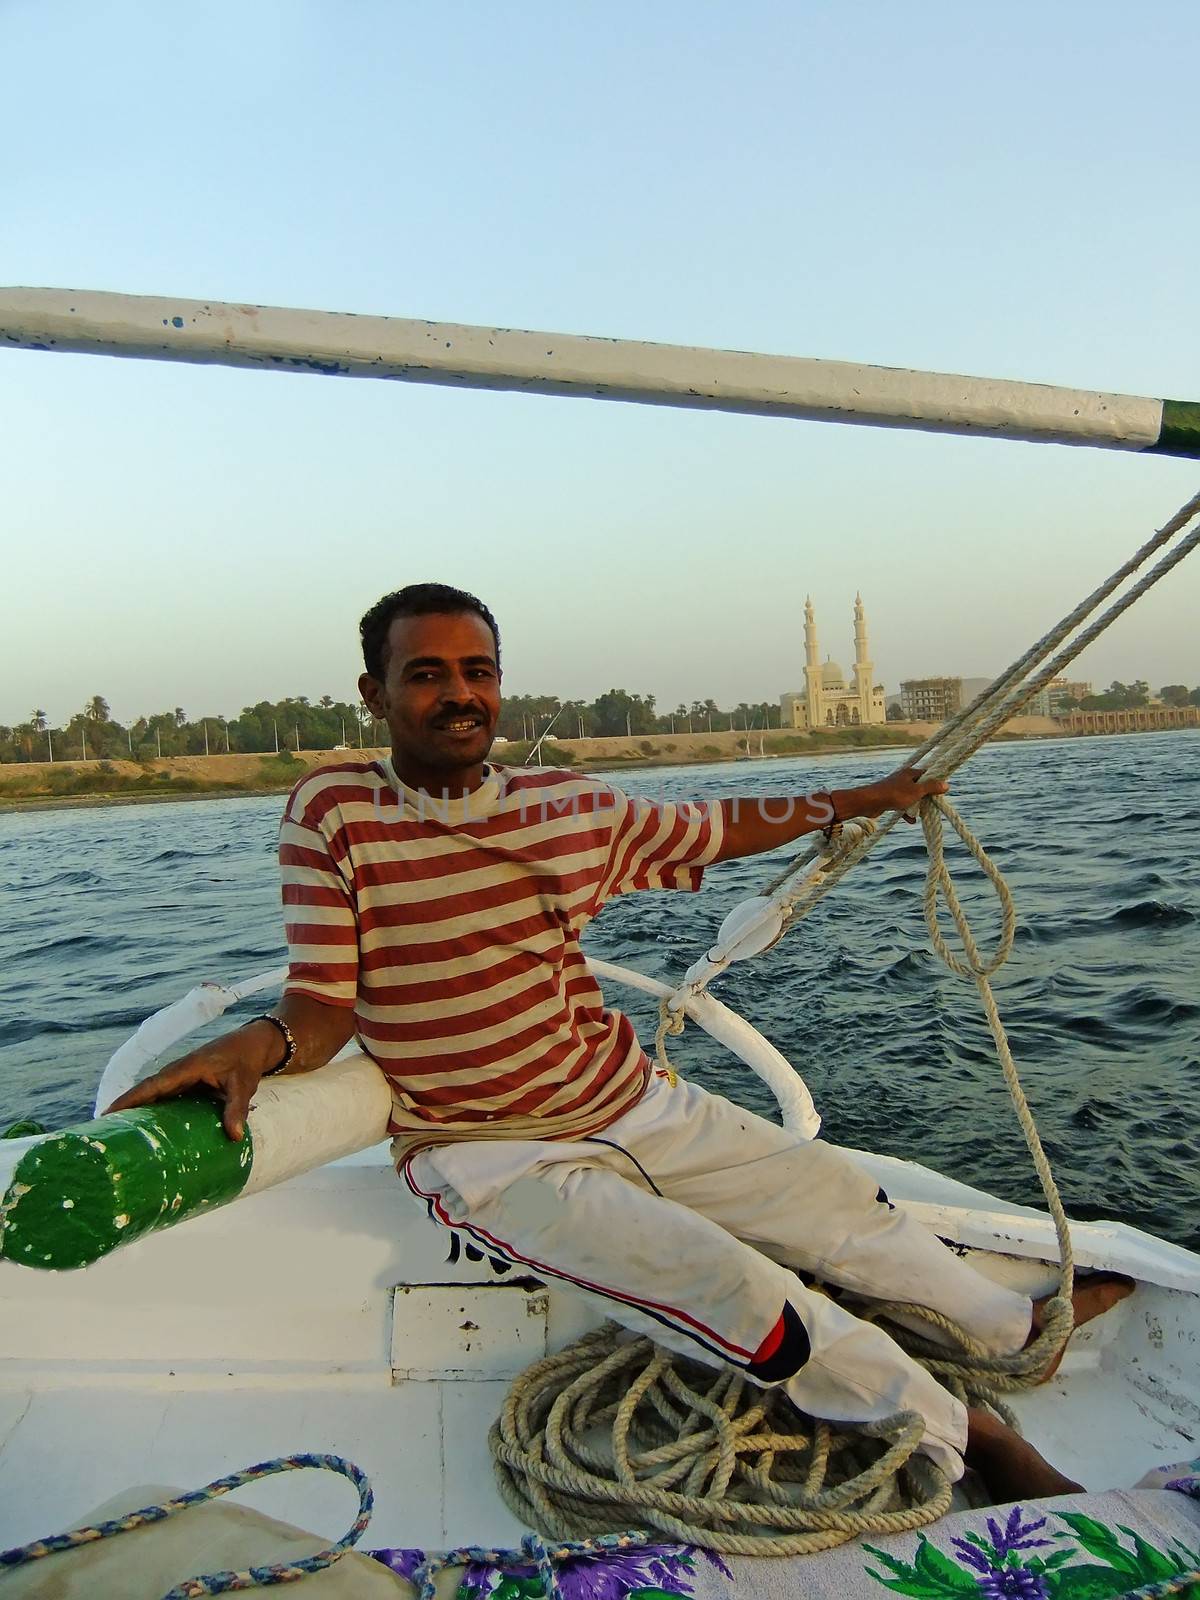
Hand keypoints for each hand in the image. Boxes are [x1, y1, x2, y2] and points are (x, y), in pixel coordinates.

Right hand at [104, 1022, 279, 1140]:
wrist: (253, 1044)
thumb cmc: (246, 1061)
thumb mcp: (243, 1085)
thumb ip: (237, 1108)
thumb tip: (235, 1136)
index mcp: (186, 1068)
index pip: (152, 1086)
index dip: (130, 1099)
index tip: (108, 1114)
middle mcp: (178, 1071)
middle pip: (145, 1091)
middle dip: (124, 1107)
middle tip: (103, 1131)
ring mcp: (181, 1076)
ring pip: (152, 1094)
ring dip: (136, 1109)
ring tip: (117, 1132)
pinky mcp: (186, 1082)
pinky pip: (164, 1096)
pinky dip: (151, 1108)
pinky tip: (144, 1125)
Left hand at [860, 764, 947, 821]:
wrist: (868, 802)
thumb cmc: (893, 795)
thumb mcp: (916, 791)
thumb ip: (931, 787)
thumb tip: (946, 785)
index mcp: (910, 773)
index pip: (927, 775)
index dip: (935, 784)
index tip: (941, 793)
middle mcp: (903, 779)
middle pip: (921, 787)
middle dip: (926, 798)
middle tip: (931, 806)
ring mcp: (896, 789)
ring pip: (912, 798)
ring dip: (916, 807)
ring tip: (919, 814)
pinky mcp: (890, 799)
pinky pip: (903, 805)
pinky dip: (907, 812)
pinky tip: (911, 820)